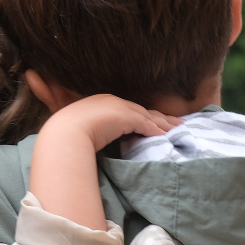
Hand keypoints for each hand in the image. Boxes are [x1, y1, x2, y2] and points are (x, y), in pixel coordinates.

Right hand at [43, 94, 177, 152]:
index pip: (129, 110)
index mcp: (102, 103)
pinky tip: (167, 136)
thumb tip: (90, 142)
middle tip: (177, 122)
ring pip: (148, 116)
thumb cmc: (66, 133)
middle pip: (143, 110)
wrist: (65, 132)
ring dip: (164, 124)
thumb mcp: (78, 130)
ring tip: (179, 128)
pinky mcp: (125, 118)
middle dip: (161, 117)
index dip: (144, 115)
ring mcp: (120, 108)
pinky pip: (146, 125)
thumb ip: (88, 132)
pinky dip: (157, 130)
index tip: (155, 121)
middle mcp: (113, 102)